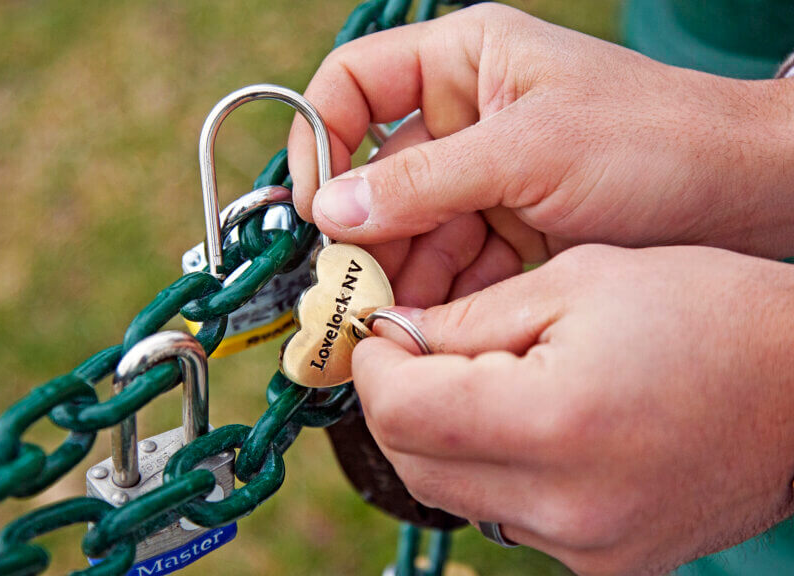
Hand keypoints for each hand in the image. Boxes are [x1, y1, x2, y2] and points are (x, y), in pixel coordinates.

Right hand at [288, 3, 793, 308]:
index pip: (352, 86)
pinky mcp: (505, 233)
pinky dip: (438, 298)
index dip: (321, 139)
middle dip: (361, 233)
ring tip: (392, 321)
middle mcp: (462, 118)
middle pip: (372, 174)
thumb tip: (329, 211)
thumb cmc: (655, 143)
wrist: (752, 199)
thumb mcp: (531, 153)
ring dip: (397, 276)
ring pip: (406, 230)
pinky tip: (436, 327)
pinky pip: (448, 266)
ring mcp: (482, 180)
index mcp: (462, 63)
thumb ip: (425, 183)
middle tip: (350, 289)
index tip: (315, 204)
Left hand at [354, 244, 793, 574]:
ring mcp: (588, 546)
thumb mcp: (578, 280)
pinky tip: (518, 421)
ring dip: (437, 436)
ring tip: (468, 378)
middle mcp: (566, 505)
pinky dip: (489, 468)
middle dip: (393, 400)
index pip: (400, 412)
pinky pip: (505, 515)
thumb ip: (468, 317)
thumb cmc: (706, 311)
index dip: (369, 365)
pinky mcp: (606, 562)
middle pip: (413, 463)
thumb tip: (395, 335)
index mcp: (555, 422)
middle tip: (408, 350)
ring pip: (452, 494)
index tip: (375, 331)